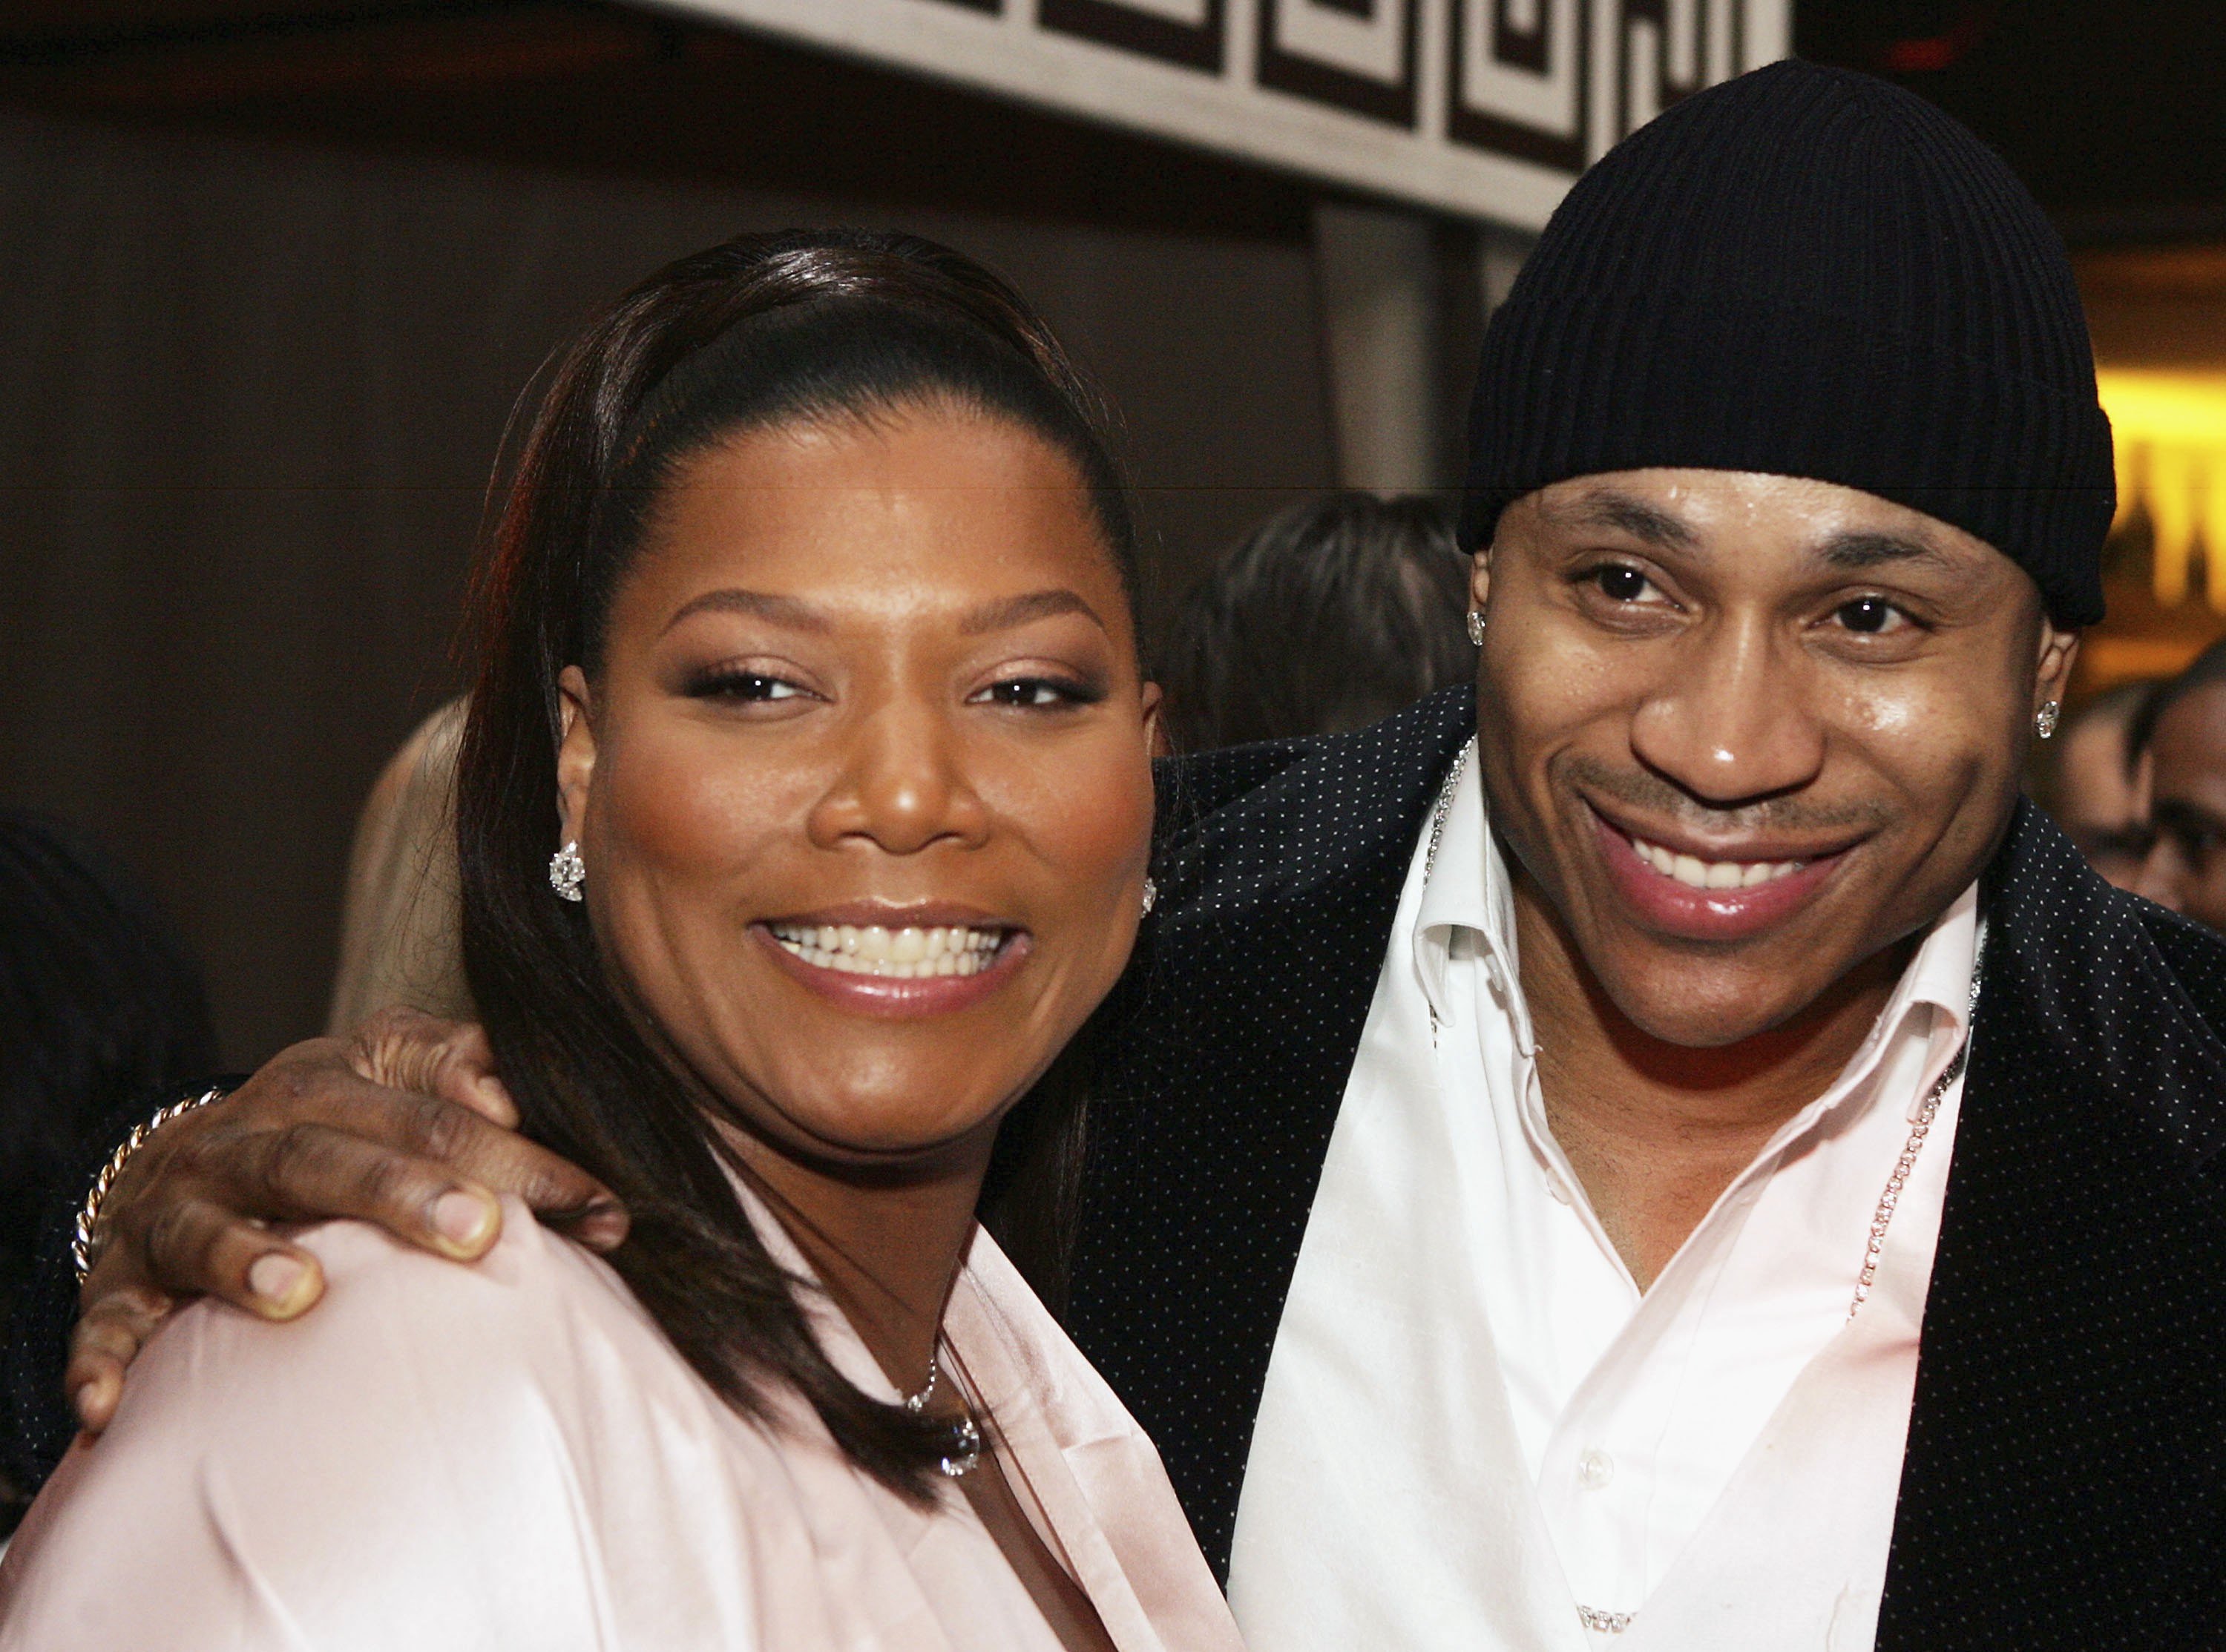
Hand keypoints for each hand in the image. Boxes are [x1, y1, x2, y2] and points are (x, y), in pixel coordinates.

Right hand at [67, 1008, 626, 1432]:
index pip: (432, 1115)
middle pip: (325, 1158)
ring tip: (300, 1290)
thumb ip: (456, 1067)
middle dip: (401, 1191)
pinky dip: (104, 1360)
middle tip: (479, 1230)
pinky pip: (107, 1322)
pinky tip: (111, 1407)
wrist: (180, 1160)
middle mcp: (246, 1139)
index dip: (519, 1157)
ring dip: (248, 1257)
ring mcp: (178, 1209)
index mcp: (326, 1083)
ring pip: (209, 1227)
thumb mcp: (387, 1072)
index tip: (597, 1205)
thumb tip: (513, 1088)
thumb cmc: (326, 1124)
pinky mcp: (121, 1281)